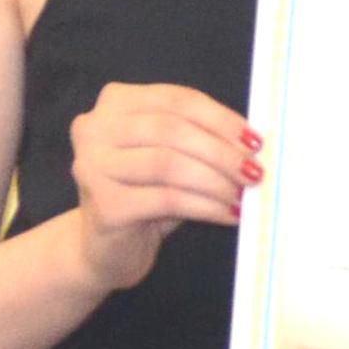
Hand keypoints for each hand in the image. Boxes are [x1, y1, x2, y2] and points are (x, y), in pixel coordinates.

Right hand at [64, 81, 253, 289]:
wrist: (104, 249)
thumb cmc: (143, 197)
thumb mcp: (170, 156)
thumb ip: (199, 140)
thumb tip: (251, 143)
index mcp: (116, 102)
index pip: (176, 100)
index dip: (220, 118)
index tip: (254, 140)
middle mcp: (96, 128)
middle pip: (172, 129)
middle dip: (221, 152)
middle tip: (254, 172)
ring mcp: (93, 166)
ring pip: (169, 164)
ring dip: (216, 181)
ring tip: (242, 195)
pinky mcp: (105, 205)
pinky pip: (167, 199)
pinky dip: (205, 206)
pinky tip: (227, 214)